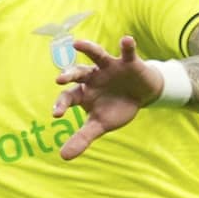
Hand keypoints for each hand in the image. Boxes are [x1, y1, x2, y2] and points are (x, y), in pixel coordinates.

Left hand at [51, 34, 161, 160]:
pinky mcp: (127, 61)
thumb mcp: (100, 125)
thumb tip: (63, 157)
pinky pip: (126, 51)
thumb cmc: (116, 108)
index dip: (61, 104)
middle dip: (68, 75)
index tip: (56, 114)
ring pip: (96, 56)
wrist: (141, 95)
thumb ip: (82, 138)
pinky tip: (126, 40)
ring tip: (78, 43)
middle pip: (77, 73)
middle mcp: (92, 76)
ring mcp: (109, 67)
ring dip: (88, 49)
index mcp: (83, 92)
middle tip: (59, 79)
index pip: (68, 97)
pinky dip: (127, 45)